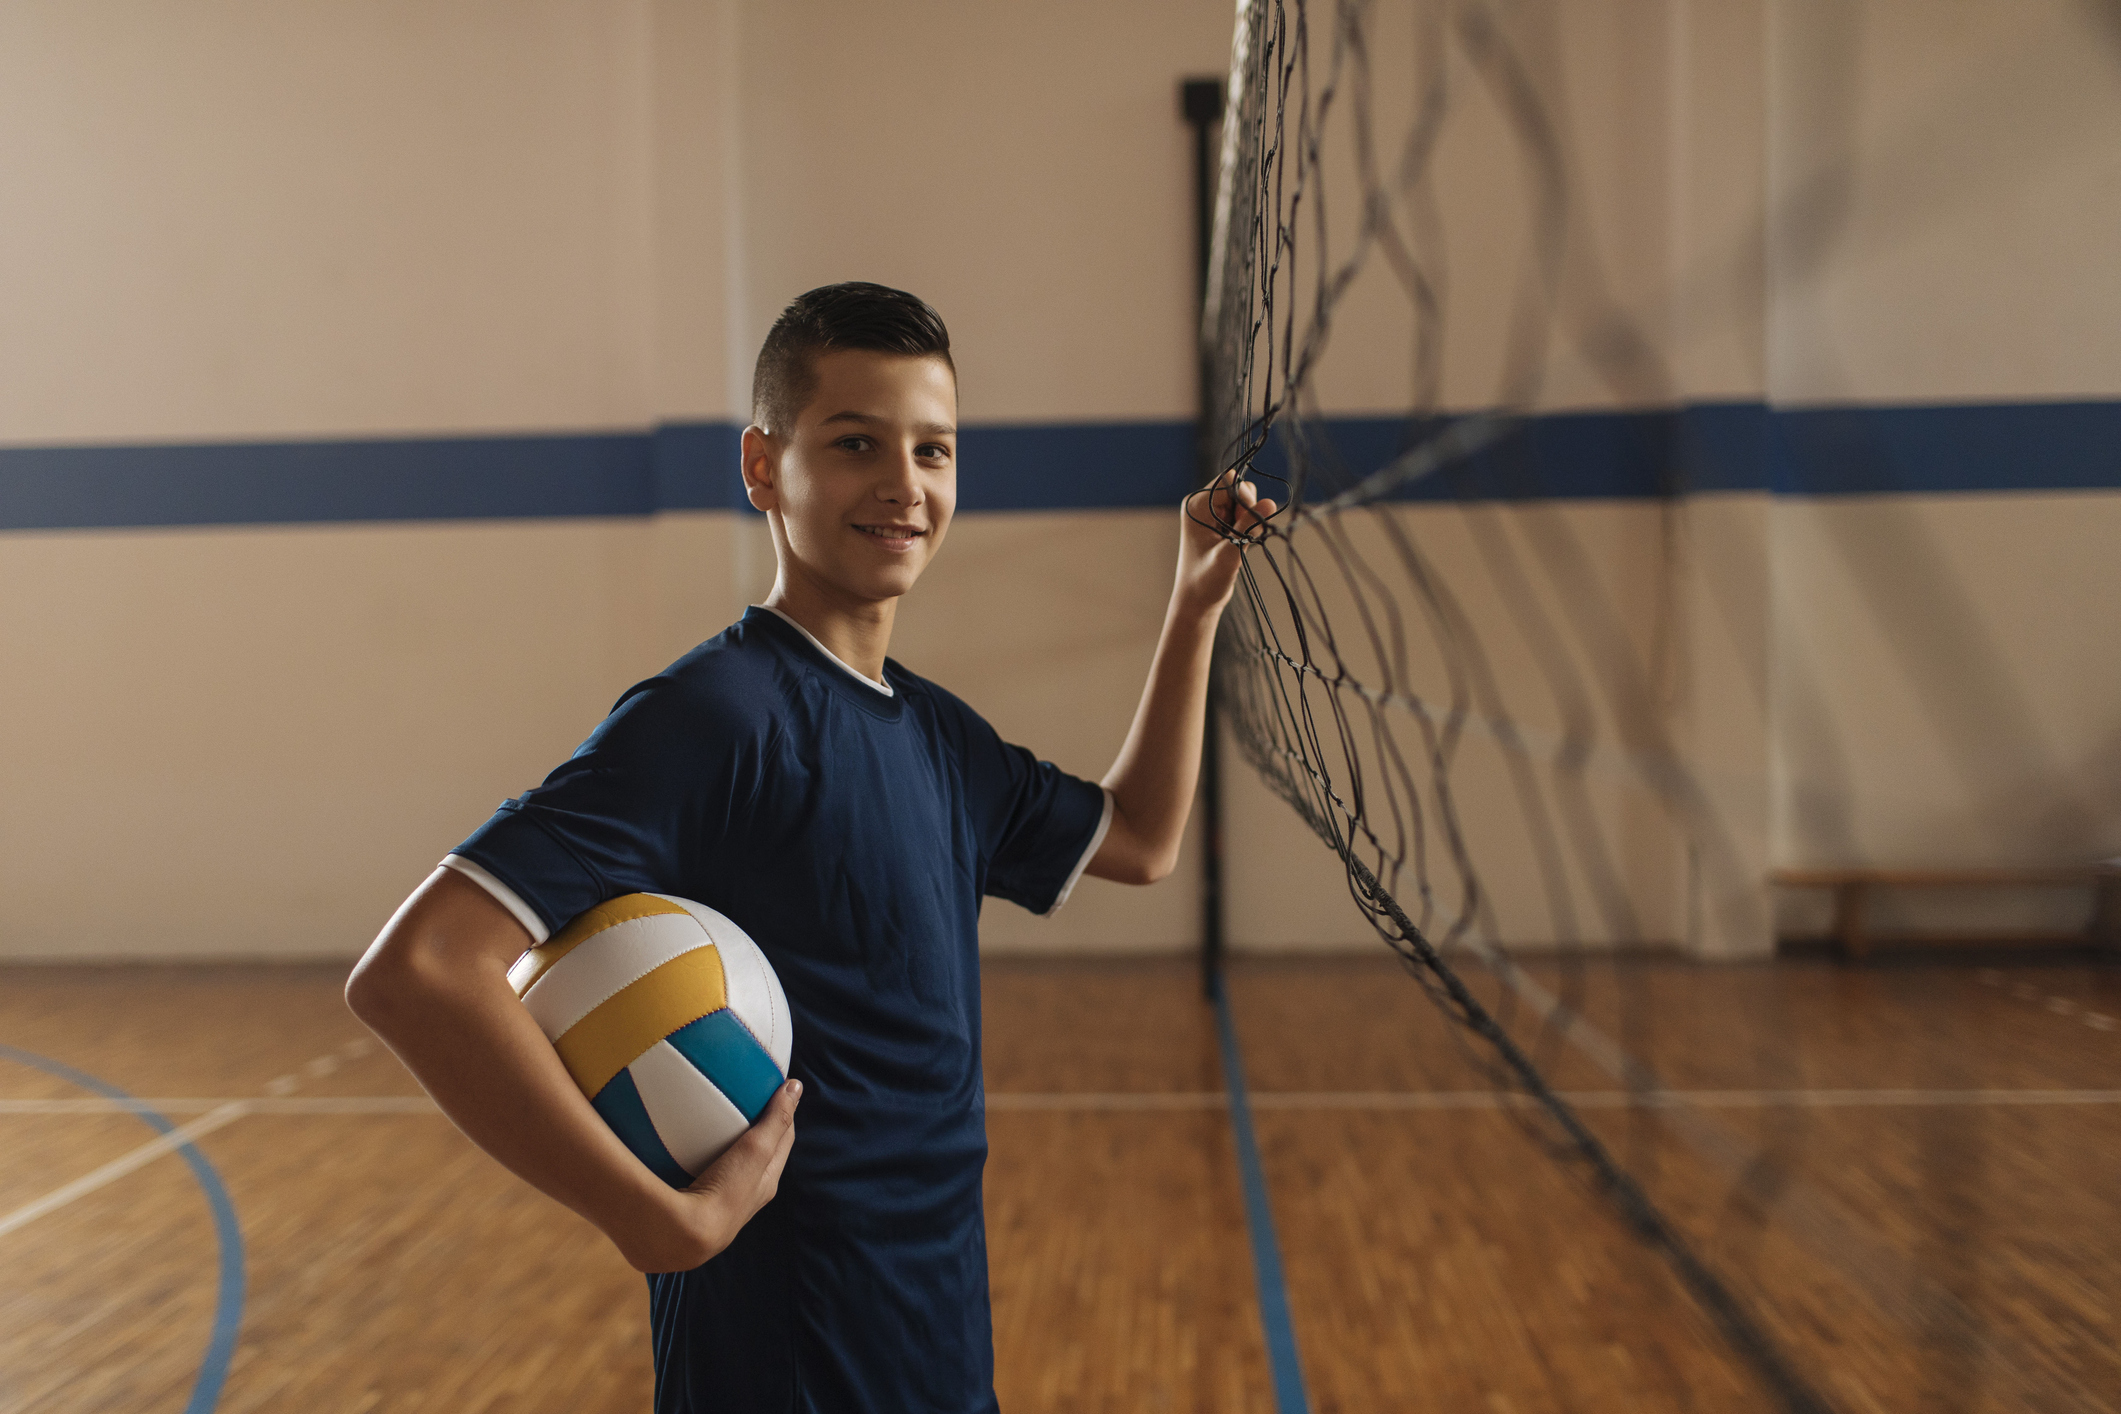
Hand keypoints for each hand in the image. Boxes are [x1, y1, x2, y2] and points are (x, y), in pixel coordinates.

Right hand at [629, 1078, 801, 1272]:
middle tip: (745, 1097)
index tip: (775, 1087)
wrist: (685, 1235)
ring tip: (714, 1116)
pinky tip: (685, 1143)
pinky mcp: (696, 1202)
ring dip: (728, 1141)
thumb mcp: (757, 1149)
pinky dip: (702, 1153)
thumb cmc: (727, 1190)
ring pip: (731, 1162)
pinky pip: (704, 1170)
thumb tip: (796, 1084)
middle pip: (760, 1152)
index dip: (783, 1112)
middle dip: (758, 1126)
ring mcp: (721, 1199)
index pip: (783, 1139)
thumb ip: (774, 1119)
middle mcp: (748, 1193)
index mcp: (767, 1181)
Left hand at [1177, 469, 1278, 613]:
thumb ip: (1248, 528)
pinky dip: (1248, 527)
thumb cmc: (1206, 581)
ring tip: (1237, 542)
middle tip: (1240, 535)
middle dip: (1247, 509)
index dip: (1244, 496)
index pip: (1229, 481)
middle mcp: (1201, 504)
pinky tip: (1237, 545)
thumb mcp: (1229, 553)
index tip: (1248, 520)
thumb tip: (1270, 502)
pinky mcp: (1221, 523)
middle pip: (1238, 487)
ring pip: (1244, 500)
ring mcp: (1211, 513)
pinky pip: (1244, 513)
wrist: (1197, 601)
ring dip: (1249, 519)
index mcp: (1196, 505)